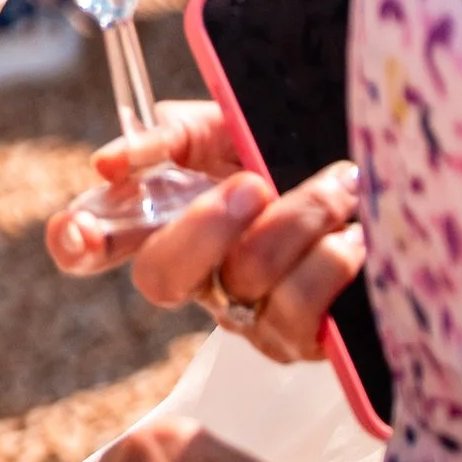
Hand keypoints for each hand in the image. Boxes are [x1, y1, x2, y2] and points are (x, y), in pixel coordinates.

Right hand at [46, 109, 366, 366]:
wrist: (384, 172)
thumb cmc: (294, 145)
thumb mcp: (229, 121)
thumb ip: (169, 134)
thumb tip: (111, 165)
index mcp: (171, 217)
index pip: (98, 244)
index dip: (77, 240)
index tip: (79, 226)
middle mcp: (199, 275)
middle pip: (161, 276)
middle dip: (204, 227)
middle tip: (252, 183)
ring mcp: (246, 314)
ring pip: (244, 281)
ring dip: (297, 219)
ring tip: (338, 184)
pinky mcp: (299, 340)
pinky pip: (300, 311)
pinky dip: (332, 260)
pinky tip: (355, 233)